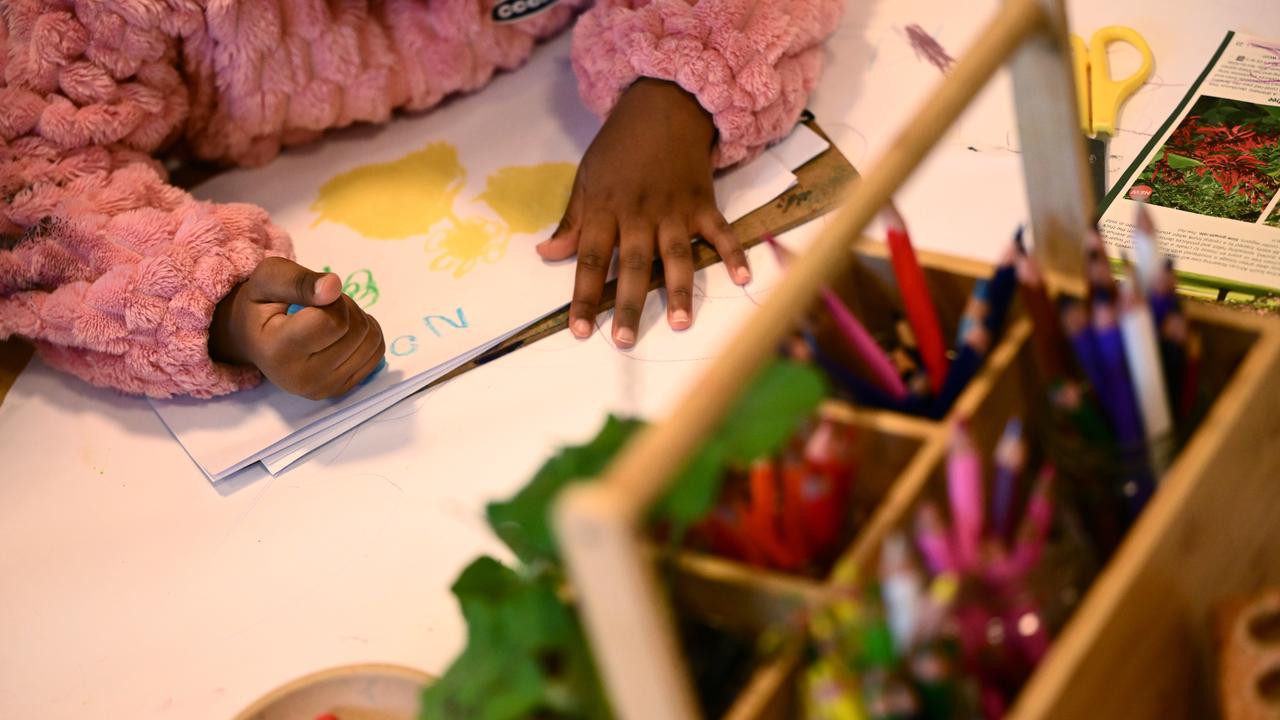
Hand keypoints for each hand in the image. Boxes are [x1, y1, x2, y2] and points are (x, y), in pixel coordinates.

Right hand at [210, 257, 385, 399]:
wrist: (253, 338)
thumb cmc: (261, 305)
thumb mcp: (269, 278)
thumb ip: (300, 281)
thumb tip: (334, 286)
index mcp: (279, 352)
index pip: (333, 321)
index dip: (332, 301)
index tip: (311, 299)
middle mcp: (302, 379)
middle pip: (356, 331)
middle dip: (345, 308)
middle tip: (318, 308)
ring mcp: (323, 390)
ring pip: (371, 342)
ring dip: (356, 321)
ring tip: (327, 321)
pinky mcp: (340, 390)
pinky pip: (376, 355)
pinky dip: (365, 336)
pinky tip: (340, 335)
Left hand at [537, 78, 750, 347]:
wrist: (662, 105)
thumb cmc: (619, 147)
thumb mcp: (586, 179)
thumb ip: (572, 221)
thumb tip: (548, 255)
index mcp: (605, 209)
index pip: (591, 260)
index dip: (585, 297)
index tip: (580, 331)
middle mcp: (640, 214)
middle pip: (634, 266)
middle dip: (629, 304)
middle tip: (625, 341)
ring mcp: (675, 210)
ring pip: (676, 256)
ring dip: (679, 290)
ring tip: (680, 323)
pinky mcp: (703, 203)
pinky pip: (720, 232)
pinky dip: (733, 253)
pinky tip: (744, 278)